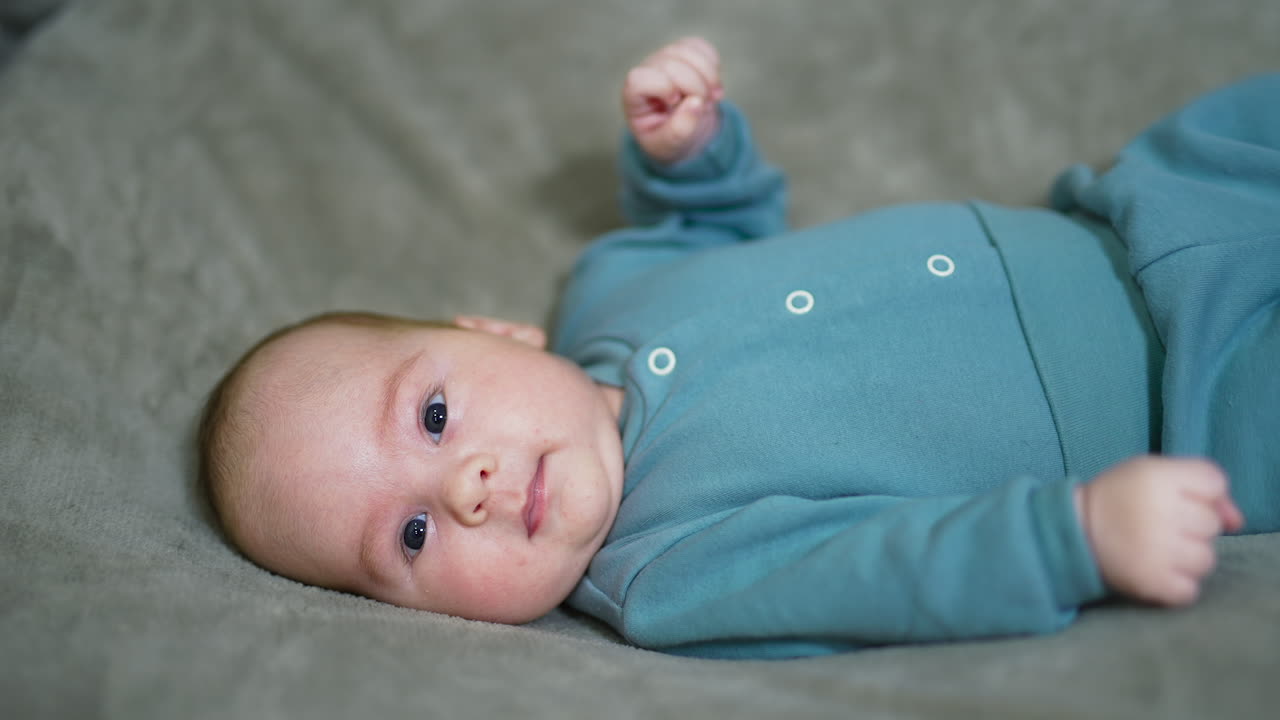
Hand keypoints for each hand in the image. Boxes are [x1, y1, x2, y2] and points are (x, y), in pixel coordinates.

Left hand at [622, 36, 723, 164]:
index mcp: (634, 96)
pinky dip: (713, 64)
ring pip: (687, 51)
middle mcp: (647, 72)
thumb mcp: (669, 145)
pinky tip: (713, 85)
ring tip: (714, 97)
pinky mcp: (683, 52)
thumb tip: (696, 104)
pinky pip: (700, 46)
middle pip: (670, 64)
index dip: (662, 87)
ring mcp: (665, 58)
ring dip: (708, 74)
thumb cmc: (668, 138)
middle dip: (695, 86)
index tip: (676, 102)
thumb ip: (679, 131)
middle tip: (705, 106)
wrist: (683, 129)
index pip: (639, 79)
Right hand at [1075, 456, 1244, 605]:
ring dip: (1187, 557)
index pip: (1214, 482)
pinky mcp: (1152, 582)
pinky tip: (1156, 571)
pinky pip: (1190, 590)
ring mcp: (1158, 550)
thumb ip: (1201, 484)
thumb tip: (1237, 522)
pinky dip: (1176, 585)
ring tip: (1158, 550)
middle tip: (1157, 524)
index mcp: (1158, 477)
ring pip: (1206, 559)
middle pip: (1212, 522)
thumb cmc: (1119, 498)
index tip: (1172, 497)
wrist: (1073, 531)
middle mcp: (1161, 511)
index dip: (1199, 492)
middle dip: (1191, 524)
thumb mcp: (1152, 473)